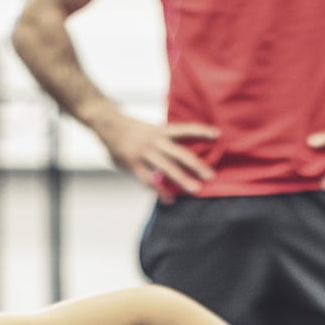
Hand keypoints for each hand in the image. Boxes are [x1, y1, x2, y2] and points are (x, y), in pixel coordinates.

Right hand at [94, 110, 218, 198]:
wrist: (107, 123)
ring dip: (182, 179)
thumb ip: (164, 144)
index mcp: (161, 131)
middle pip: (180, 153)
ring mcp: (144, 153)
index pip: (186, 130)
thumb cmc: (131, 130)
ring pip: (166, 168)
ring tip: (195, 190)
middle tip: (211, 176)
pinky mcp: (133, 164)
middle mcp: (155, 141)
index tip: (218, 135)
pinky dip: (159, 191)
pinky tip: (169, 200)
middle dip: (196, 165)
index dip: (201, 132)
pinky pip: (148, 180)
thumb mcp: (150, 131)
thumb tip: (181, 161)